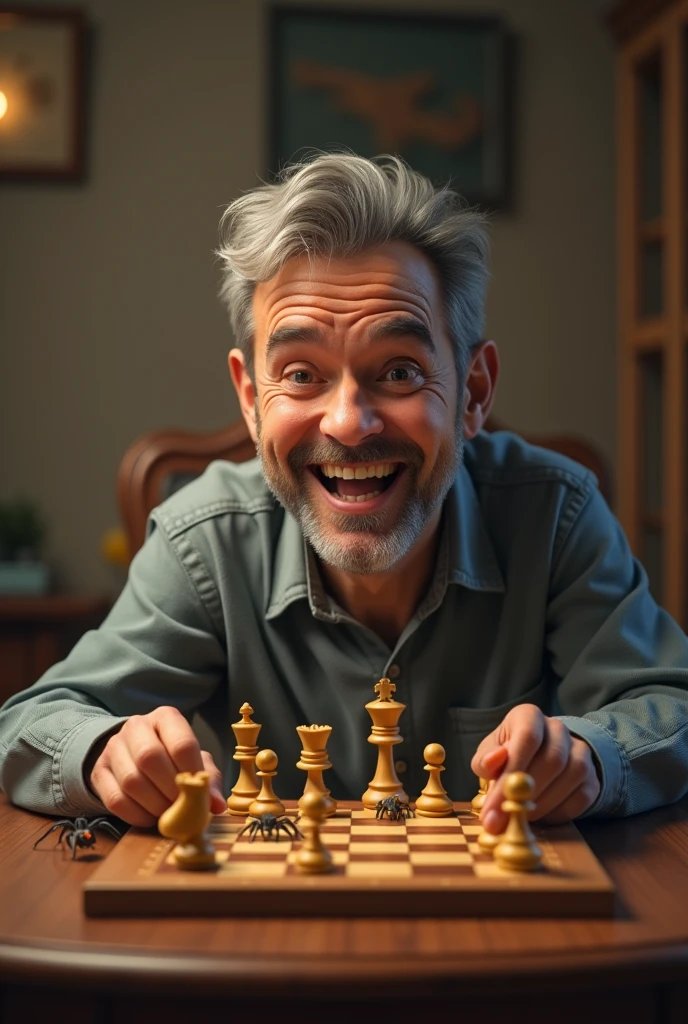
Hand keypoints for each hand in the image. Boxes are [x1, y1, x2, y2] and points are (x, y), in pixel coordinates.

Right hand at [88, 706, 225, 826]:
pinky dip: (136, 816)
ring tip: (168, 813)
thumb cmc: (172, 757)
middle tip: (181, 807)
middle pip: (150, 758)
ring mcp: (113, 747)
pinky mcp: (98, 771)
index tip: (199, 793)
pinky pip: (115, 800)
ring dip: (154, 805)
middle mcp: (136, 726)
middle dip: (170, 790)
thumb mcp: (194, 760)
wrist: (133, 754)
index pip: (181, 744)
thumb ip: (209, 779)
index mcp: (165, 718)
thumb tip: (216, 804)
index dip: (192, 773)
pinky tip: (150, 817)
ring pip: (131, 781)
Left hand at [471, 703, 600, 833]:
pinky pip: (582, 796)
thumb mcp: (489, 753)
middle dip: (526, 795)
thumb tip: (492, 762)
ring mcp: (580, 751)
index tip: (493, 805)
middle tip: (504, 820)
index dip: (512, 773)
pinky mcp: (592, 777)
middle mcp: (558, 728)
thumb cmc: (507, 754)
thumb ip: (485, 760)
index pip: (528, 738)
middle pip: (552, 760)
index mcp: (529, 716)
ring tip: (521, 817)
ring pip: (571, 776)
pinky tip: (542, 816)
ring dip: (543, 804)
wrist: (539, 758)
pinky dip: (560, 812)